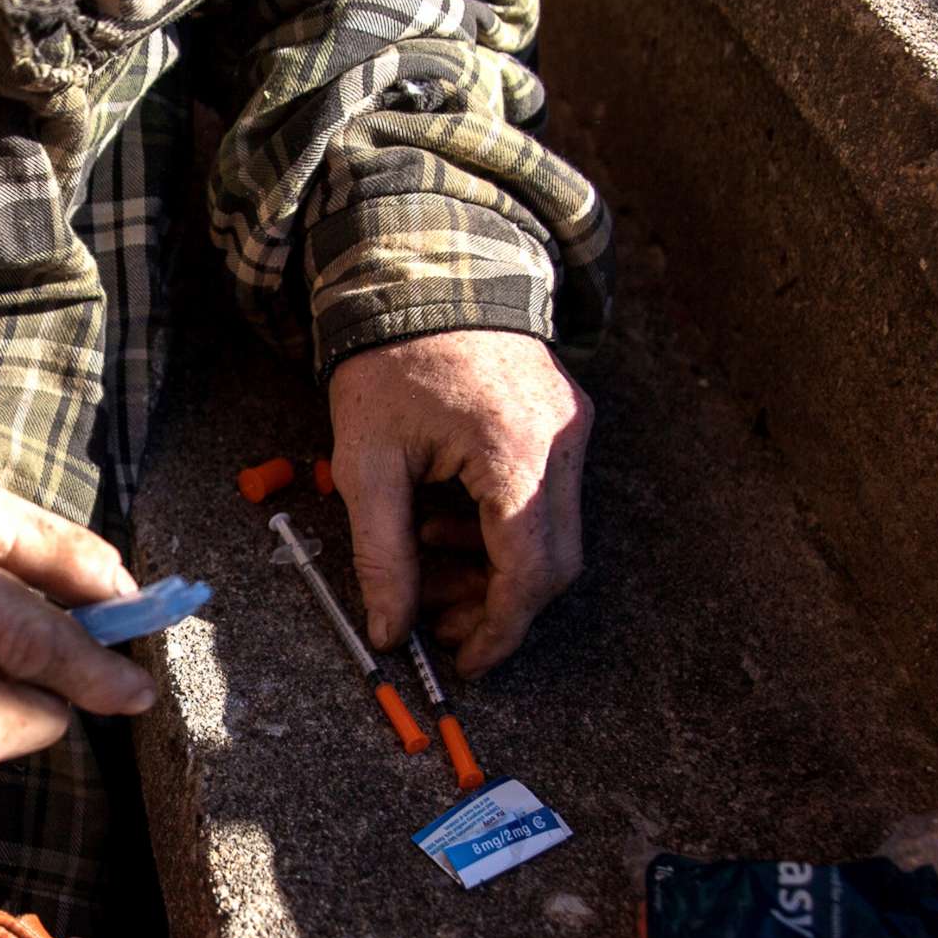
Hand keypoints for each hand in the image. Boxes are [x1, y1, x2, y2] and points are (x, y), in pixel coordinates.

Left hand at [327, 329, 592, 676]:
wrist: (419, 276)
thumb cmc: (385, 363)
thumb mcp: (365, 465)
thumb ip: (381, 556)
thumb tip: (389, 632)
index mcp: (514, 450)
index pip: (526, 570)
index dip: (496, 629)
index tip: (461, 661)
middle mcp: (561, 440)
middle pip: (552, 562)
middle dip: (493, 604)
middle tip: (430, 620)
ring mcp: (573, 428)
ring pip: (553, 535)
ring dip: (492, 567)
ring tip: (424, 563)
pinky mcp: (567, 421)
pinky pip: (548, 499)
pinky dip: (500, 527)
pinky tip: (445, 519)